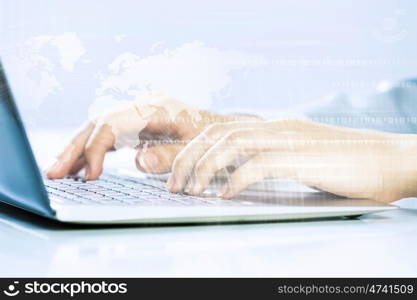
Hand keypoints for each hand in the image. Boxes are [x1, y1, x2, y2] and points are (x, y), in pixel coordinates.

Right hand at [46, 92, 255, 179]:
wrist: (224, 131)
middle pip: (99, 123)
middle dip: (75, 148)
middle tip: (54, 173)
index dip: (97, 149)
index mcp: (155, 107)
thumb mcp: (197, 148)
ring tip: (59, 173)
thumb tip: (138, 161)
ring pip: (100, 128)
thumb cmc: (214, 140)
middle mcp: (143, 106)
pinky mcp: (139, 125)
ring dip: (79, 150)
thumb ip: (170, 155)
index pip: (113, 124)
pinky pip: (110, 136)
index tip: (91, 176)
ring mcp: (139, 114)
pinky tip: (82, 167)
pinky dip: (94, 151)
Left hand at [167, 119, 416, 201]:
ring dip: (205, 168)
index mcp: (275, 127)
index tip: (180, 173)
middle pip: (217, 134)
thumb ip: (273, 159)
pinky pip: (258, 165)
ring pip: (231, 145)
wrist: (391, 159)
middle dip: (189, 158)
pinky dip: (235, 180)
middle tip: (175, 184)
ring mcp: (289, 140)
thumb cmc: (348, 165)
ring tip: (192, 191)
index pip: (221, 129)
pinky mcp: (302, 158)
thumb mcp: (302, 157)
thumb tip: (240, 176)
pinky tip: (225, 196)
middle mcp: (277, 128)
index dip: (194, 149)